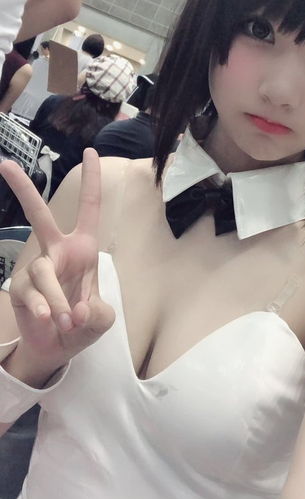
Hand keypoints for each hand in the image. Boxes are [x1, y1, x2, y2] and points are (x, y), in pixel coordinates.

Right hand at [0, 149, 114, 370]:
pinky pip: (32, 293)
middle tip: (4, 164)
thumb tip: (75, 311)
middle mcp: (57, 251)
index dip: (92, 181)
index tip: (92, 151)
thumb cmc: (83, 322)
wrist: (59, 347)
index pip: (89, 208)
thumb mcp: (101, 318)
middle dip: (23, 190)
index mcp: (83, 247)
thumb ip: (95, 312)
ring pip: (44, 272)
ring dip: (57, 300)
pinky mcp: (21, 287)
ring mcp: (37, 268)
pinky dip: (45, 309)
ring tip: (66, 321)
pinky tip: (48, 320)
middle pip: (39, 215)